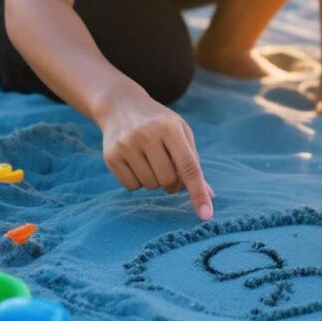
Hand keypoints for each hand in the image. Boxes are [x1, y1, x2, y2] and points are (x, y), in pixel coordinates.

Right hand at [98, 83, 213, 220]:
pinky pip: (132, 187)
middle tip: (166, 165)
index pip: (189, 166)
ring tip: (149, 160)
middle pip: (168, 181)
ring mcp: (127, 145)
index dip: (198, 192)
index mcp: (170, 127)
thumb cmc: (159, 123)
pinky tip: (135, 162)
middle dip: (172, 181)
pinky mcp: (111, 156)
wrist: (121, 106)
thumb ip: (193, 162)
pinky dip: (137, 182)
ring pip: (150, 186)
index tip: (206, 215)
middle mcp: (147, 134)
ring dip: (154, 180)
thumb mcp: (180, 133)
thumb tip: (209, 195)